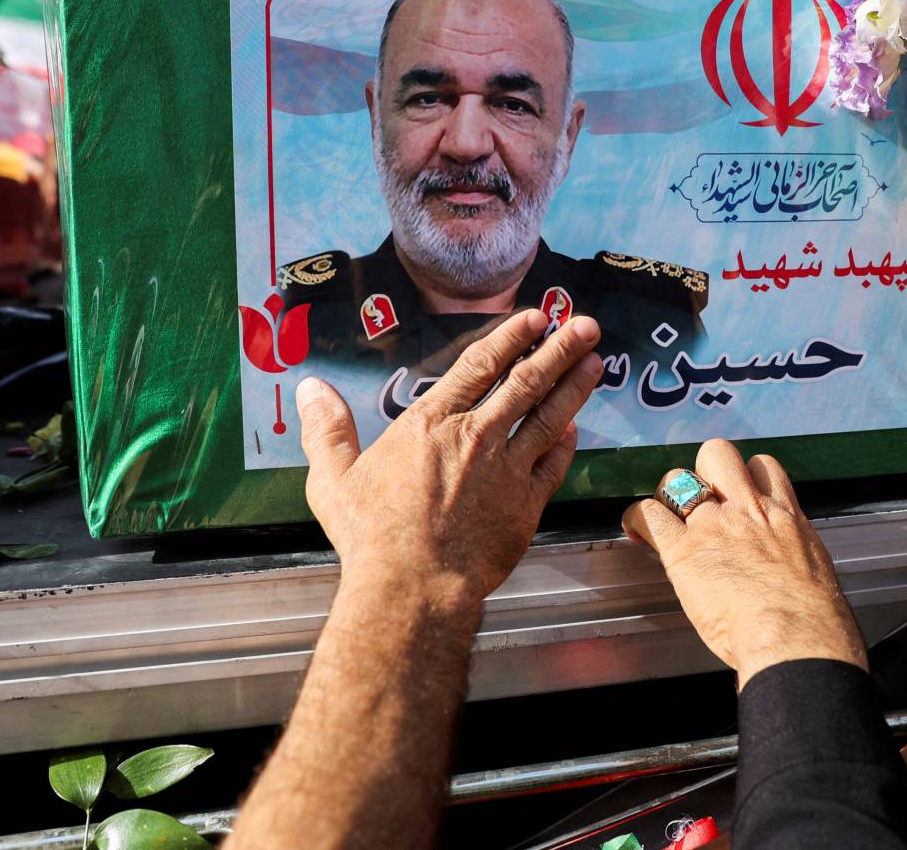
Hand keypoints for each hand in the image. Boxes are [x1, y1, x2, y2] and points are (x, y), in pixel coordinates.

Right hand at [296, 309, 602, 609]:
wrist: (413, 587)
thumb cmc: (372, 539)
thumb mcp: (333, 479)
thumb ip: (326, 430)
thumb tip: (311, 389)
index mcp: (430, 424)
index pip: (479, 367)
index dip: (509, 338)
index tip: (534, 318)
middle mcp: (474, 438)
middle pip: (526, 382)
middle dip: (559, 349)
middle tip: (585, 325)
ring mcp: (505, 471)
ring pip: (548, 417)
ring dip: (574, 386)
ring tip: (595, 362)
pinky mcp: (525, 506)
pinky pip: (552, 466)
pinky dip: (566, 445)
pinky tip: (575, 430)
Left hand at [621, 440, 863, 688]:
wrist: (794, 633)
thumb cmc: (810, 621)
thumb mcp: (813, 572)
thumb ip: (790, 558)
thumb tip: (785, 572)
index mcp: (783, 517)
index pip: (762, 466)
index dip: (746, 477)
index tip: (738, 495)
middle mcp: (747, 511)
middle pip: (718, 455)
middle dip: (705, 472)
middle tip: (702, 503)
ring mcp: (713, 526)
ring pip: (678, 478)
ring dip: (670, 495)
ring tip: (668, 517)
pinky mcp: (682, 550)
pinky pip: (649, 515)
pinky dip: (638, 519)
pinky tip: (636, 531)